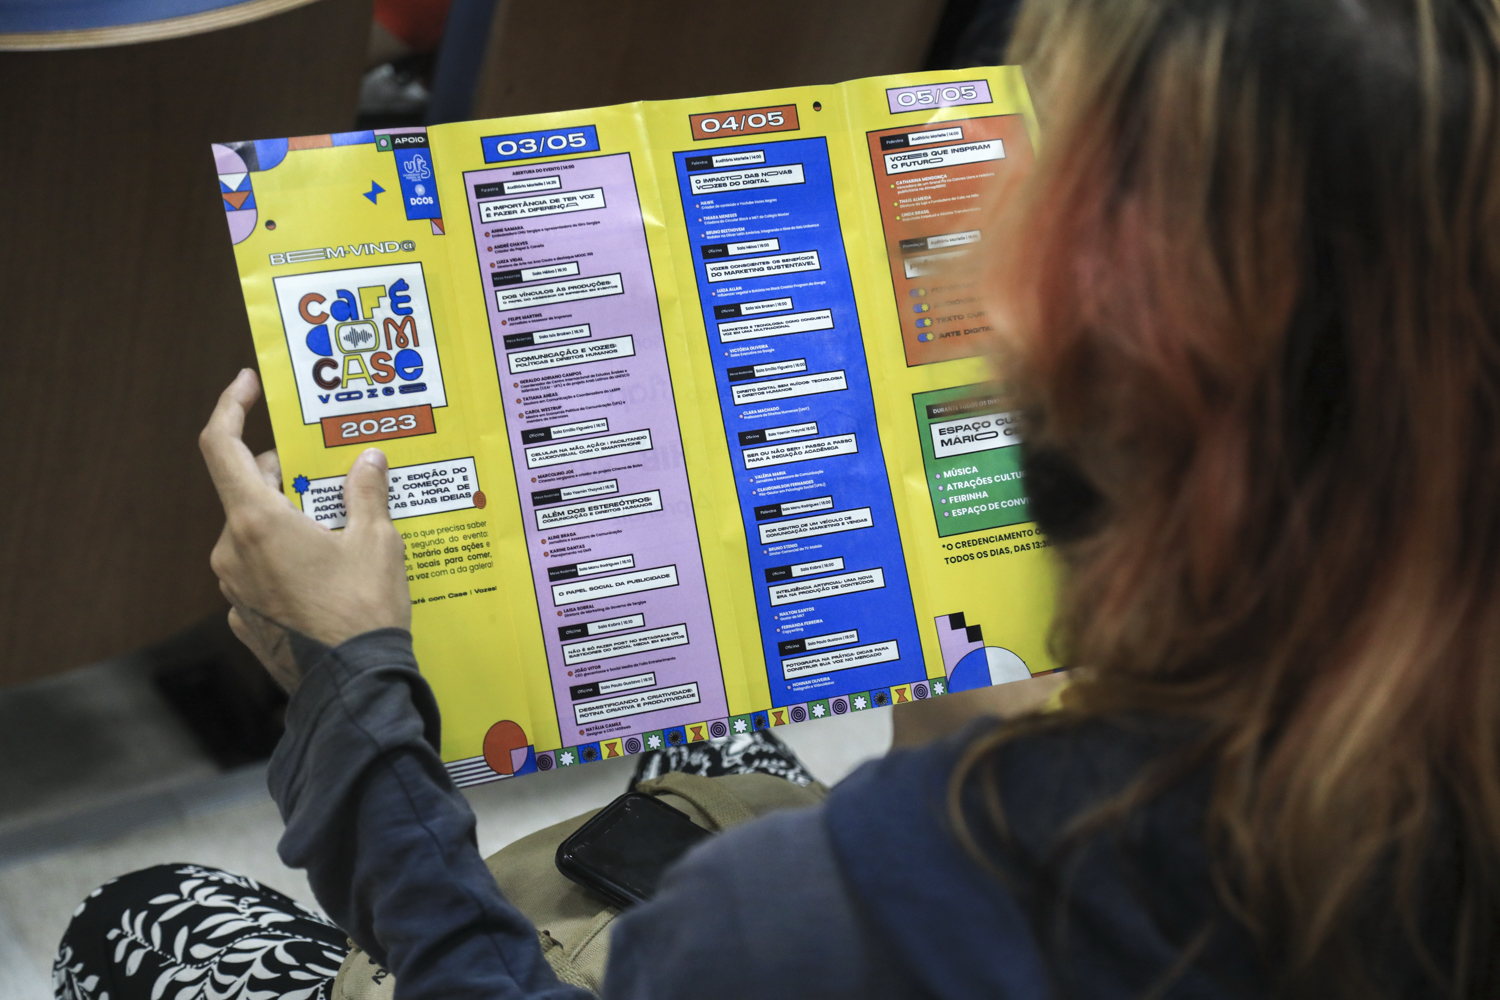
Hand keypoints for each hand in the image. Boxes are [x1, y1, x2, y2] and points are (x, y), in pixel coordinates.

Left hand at [200, 370, 410, 688]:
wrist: (352, 688)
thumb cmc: (363, 611)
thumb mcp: (378, 541)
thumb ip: (367, 493)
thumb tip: (369, 461)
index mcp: (257, 521)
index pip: (220, 445)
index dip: (230, 407)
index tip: (249, 385)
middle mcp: (233, 551)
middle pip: (247, 491)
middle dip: (286, 473)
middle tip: (330, 469)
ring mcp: (234, 588)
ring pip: (255, 533)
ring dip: (290, 518)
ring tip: (341, 524)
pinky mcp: (246, 619)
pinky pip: (261, 572)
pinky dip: (288, 558)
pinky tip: (329, 570)